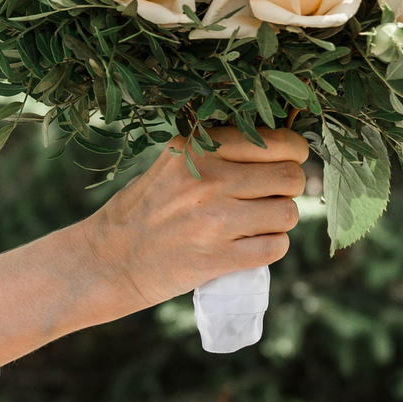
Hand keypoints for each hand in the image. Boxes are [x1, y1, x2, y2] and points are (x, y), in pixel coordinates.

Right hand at [78, 128, 308, 315]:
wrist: (109, 259)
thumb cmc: (144, 208)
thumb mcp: (173, 163)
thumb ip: (217, 151)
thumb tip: (278, 145)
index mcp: (198, 148)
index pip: (276, 142)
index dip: (293, 152)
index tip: (290, 160)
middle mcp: (208, 179)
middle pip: (289, 177)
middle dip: (290, 187)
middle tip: (275, 195)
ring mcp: (214, 220)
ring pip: (287, 213)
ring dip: (281, 220)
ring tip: (261, 222)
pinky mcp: (218, 258)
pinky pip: (275, 247)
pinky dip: (272, 246)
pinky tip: (254, 245)